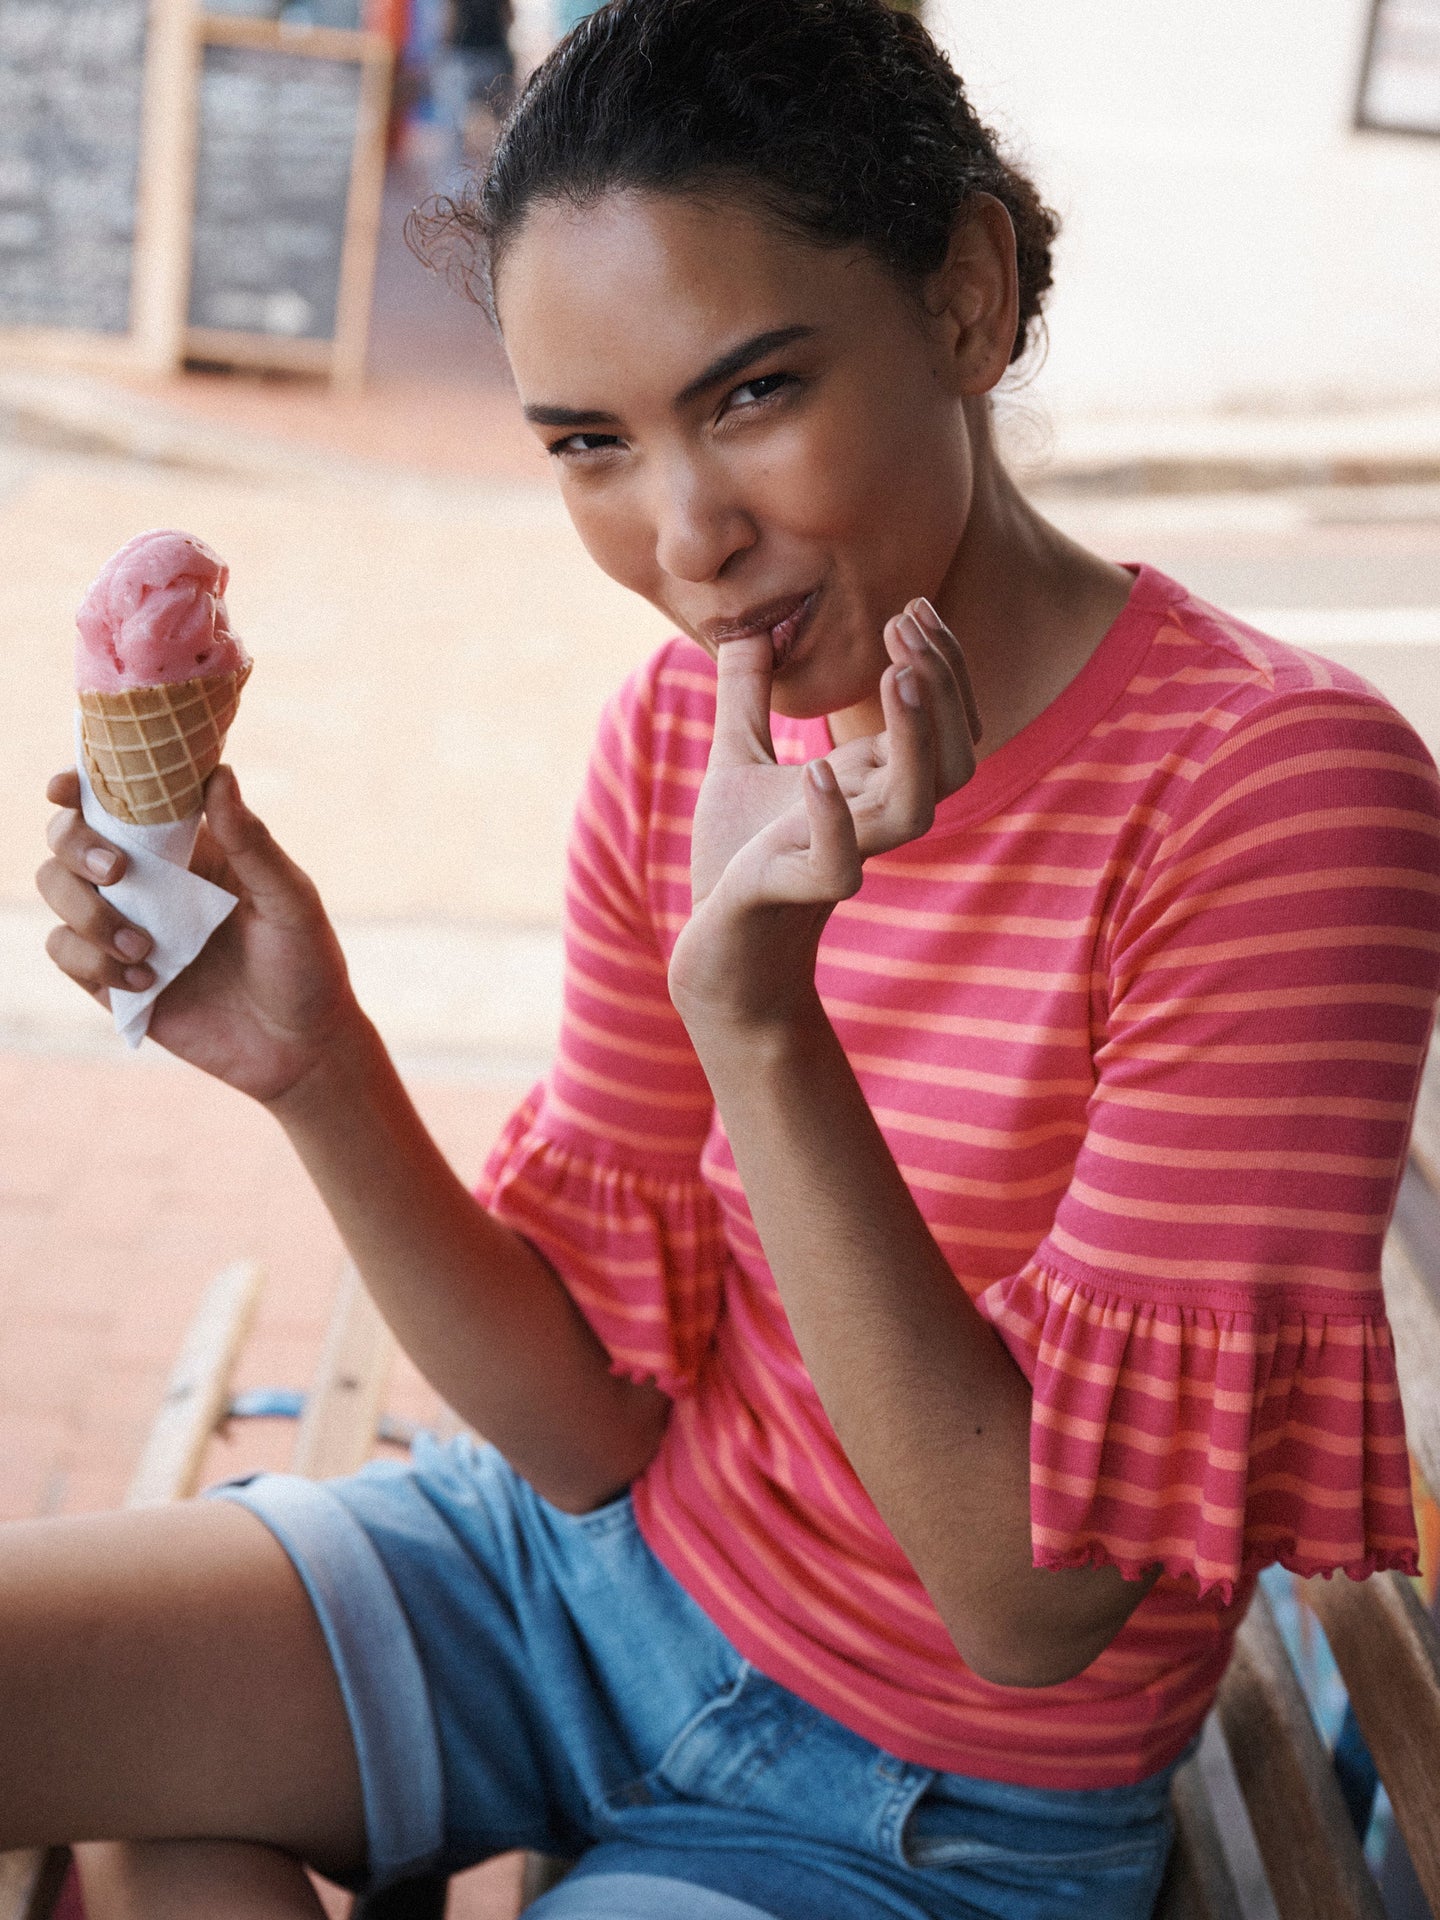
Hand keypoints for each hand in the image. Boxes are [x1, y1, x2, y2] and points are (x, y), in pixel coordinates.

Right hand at [37, 766, 359, 1102]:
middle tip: (116, 872)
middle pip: (69, 838)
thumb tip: (219, 775)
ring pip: (57, 890)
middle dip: (74, 844)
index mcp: (189, 848)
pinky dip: (90, 960)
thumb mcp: (290, 901)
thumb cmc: (307, 965)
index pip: (121, 800)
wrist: (301, 1050)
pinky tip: (145, 980)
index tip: (66, 788)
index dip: (84, 785)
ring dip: (85, 912)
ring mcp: (125, 927)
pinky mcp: (112, 979)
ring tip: (143, 948)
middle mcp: (149, 881)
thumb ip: (252, 843)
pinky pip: (65, 951)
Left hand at [670, 599, 978, 1032]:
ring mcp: (839, 860)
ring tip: (895, 674)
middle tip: (907, 623)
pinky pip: (837, 870)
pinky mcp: (791, 896)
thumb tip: (748, 625)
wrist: (712, 953)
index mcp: (870, 789)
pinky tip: (814, 770)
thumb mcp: (737, 761)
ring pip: (914, 809)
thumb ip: (746, 695)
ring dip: (913, 740)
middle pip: (952, 760)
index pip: (943, 726)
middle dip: (942, 687)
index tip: (914, 607)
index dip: (943, 666)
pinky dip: (832, 822)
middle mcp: (869, 824)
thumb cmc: (734, 862)